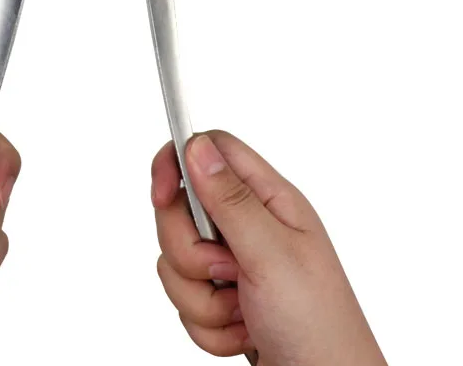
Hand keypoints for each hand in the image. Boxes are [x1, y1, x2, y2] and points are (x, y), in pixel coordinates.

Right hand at [151, 131, 386, 364]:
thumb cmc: (319, 326)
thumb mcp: (273, 255)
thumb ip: (230, 200)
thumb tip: (196, 146)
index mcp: (267, 200)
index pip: (209, 150)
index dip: (176, 163)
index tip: (160, 195)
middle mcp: (247, 225)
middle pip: (180, 209)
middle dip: (189, 252)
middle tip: (227, 272)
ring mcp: (232, 262)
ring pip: (174, 259)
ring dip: (201, 299)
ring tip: (243, 312)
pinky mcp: (220, 297)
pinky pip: (182, 299)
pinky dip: (207, 326)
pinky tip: (242, 333)